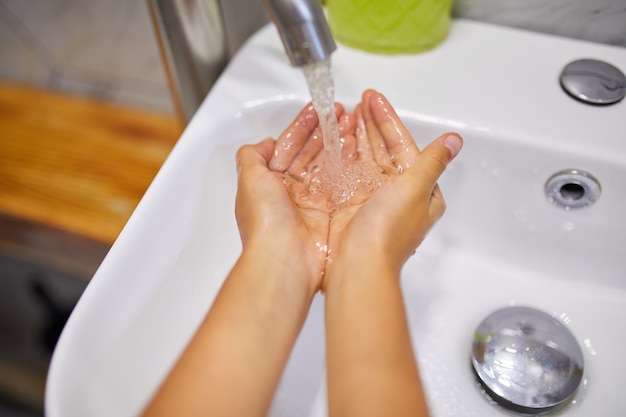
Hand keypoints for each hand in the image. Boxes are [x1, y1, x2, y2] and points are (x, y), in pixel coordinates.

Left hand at [234, 103, 353, 292]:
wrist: (285, 259)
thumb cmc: (265, 222)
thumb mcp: (249, 179)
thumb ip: (252, 157)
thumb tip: (263, 144)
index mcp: (271, 183)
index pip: (289, 146)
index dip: (303, 125)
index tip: (317, 109)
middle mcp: (291, 192)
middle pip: (310, 152)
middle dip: (323, 129)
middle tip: (339, 112)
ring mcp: (312, 202)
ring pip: (327, 163)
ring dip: (337, 141)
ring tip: (349, 122)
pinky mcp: (331, 213)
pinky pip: (340, 181)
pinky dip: (347, 162)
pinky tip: (354, 145)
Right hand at [325, 90, 462, 283]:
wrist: (358, 265)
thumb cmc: (388, 233)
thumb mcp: (416, 190)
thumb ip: (431, 162)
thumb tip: (454, 142)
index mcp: (420, 191)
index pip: (404, 146)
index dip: (388, 121)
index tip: (374, 100)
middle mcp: (397, 194)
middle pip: (384, 149)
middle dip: (371, 124)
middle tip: (359, 101)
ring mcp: (373, 200)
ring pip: (365, 159)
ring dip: (356, 136)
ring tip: (345, 114)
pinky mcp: (351, 206)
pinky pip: (347, 173)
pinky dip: (342, 155)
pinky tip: (336, 140)